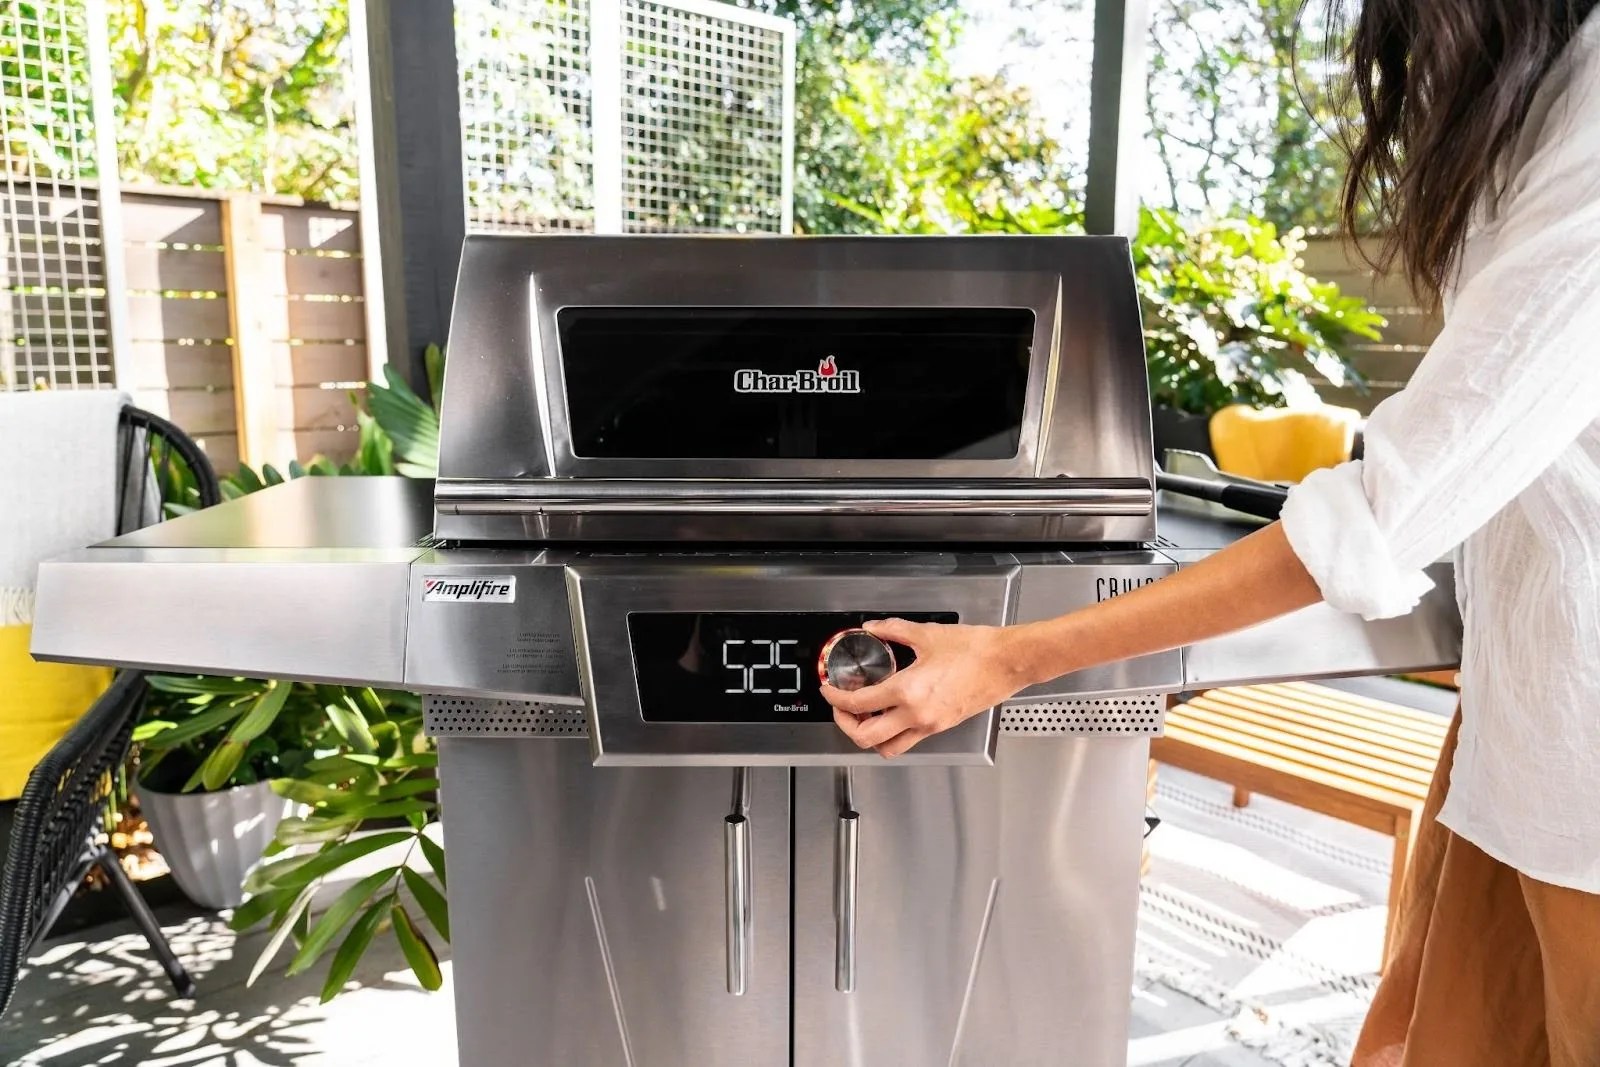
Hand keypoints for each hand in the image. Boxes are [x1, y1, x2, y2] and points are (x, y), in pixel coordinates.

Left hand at [821, 618, 1037, 758]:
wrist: (1006, 662)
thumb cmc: (975, 650)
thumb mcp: (927, 635)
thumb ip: (893, 631)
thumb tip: (873, 628)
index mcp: (909, 692)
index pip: (859, 703)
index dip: (836, 698)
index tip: (829, 689)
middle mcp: (917, 715)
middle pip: (867, 737)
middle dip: (846, 725)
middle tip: (840, 708)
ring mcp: (930, 725)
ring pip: (888, 747)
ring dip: (869, 736)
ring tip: (863, 715)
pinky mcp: (941, 726)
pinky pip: (908, 739)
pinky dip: (891, 733)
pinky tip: (890, 712)